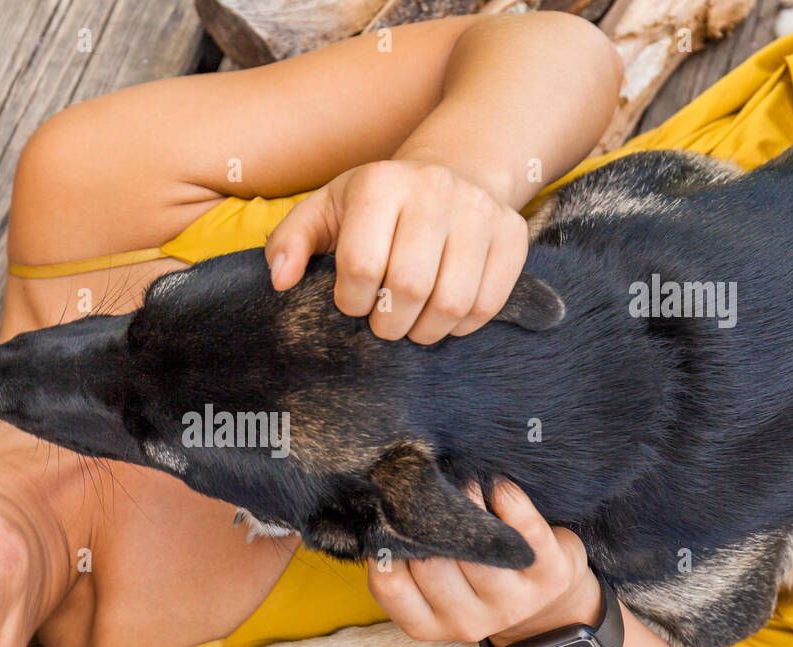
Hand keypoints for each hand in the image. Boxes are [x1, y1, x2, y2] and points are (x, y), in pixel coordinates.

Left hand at [264, 159, 528, 342]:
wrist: (453, 170)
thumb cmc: (376, 203)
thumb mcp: (325, 210)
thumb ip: (292, 242)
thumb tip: (280, 281)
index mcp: (380, 183)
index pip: (362, 264)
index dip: (352, 300)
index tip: (352, 302)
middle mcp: (435, 189)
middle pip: (409, 287)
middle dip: (388, 324)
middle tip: (382, 325)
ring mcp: (479, 210)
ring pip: (452, 302)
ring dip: (425, 331)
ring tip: (411, 326)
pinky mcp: (512, 234)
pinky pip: (488, 303)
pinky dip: (462, 325)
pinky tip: (444, 317)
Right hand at [366, 480, 601, 646]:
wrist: (544, 599)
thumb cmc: (473, 576)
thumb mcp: (430, 583)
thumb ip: (402, 557)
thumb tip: (375, 505)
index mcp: (429, 624)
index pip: (389, 585)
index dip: (384, 544)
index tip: (390, 514)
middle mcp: (468, 622)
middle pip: (429, 563)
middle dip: (425, 517)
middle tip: (425, 487)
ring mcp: (511, 603)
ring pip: (475, 542)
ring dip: (465, 498)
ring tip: (463, 481)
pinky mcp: (548, 576)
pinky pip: (523, 525)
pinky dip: (506, 495)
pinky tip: (497, 485)